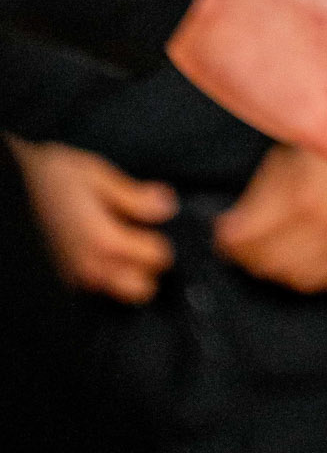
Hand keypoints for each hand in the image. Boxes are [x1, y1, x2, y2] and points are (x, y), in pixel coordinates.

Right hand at [9, 138, 175, 302]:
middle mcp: (88, 269)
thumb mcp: (96, 175)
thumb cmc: (52, 175)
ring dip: (130, 274)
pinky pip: (96, 288)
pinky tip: (106, 250)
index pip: (156, 260)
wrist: (10, 186)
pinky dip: (108, 276)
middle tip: (148, 238)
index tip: (164, 226)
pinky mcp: (61, 279)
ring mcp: (72, 279)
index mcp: (102, 241)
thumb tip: (167, 206)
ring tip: (129, 243)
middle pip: (140, 289)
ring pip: (118, 294)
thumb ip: (134, 196)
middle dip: (151, 267)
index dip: (166, 242)